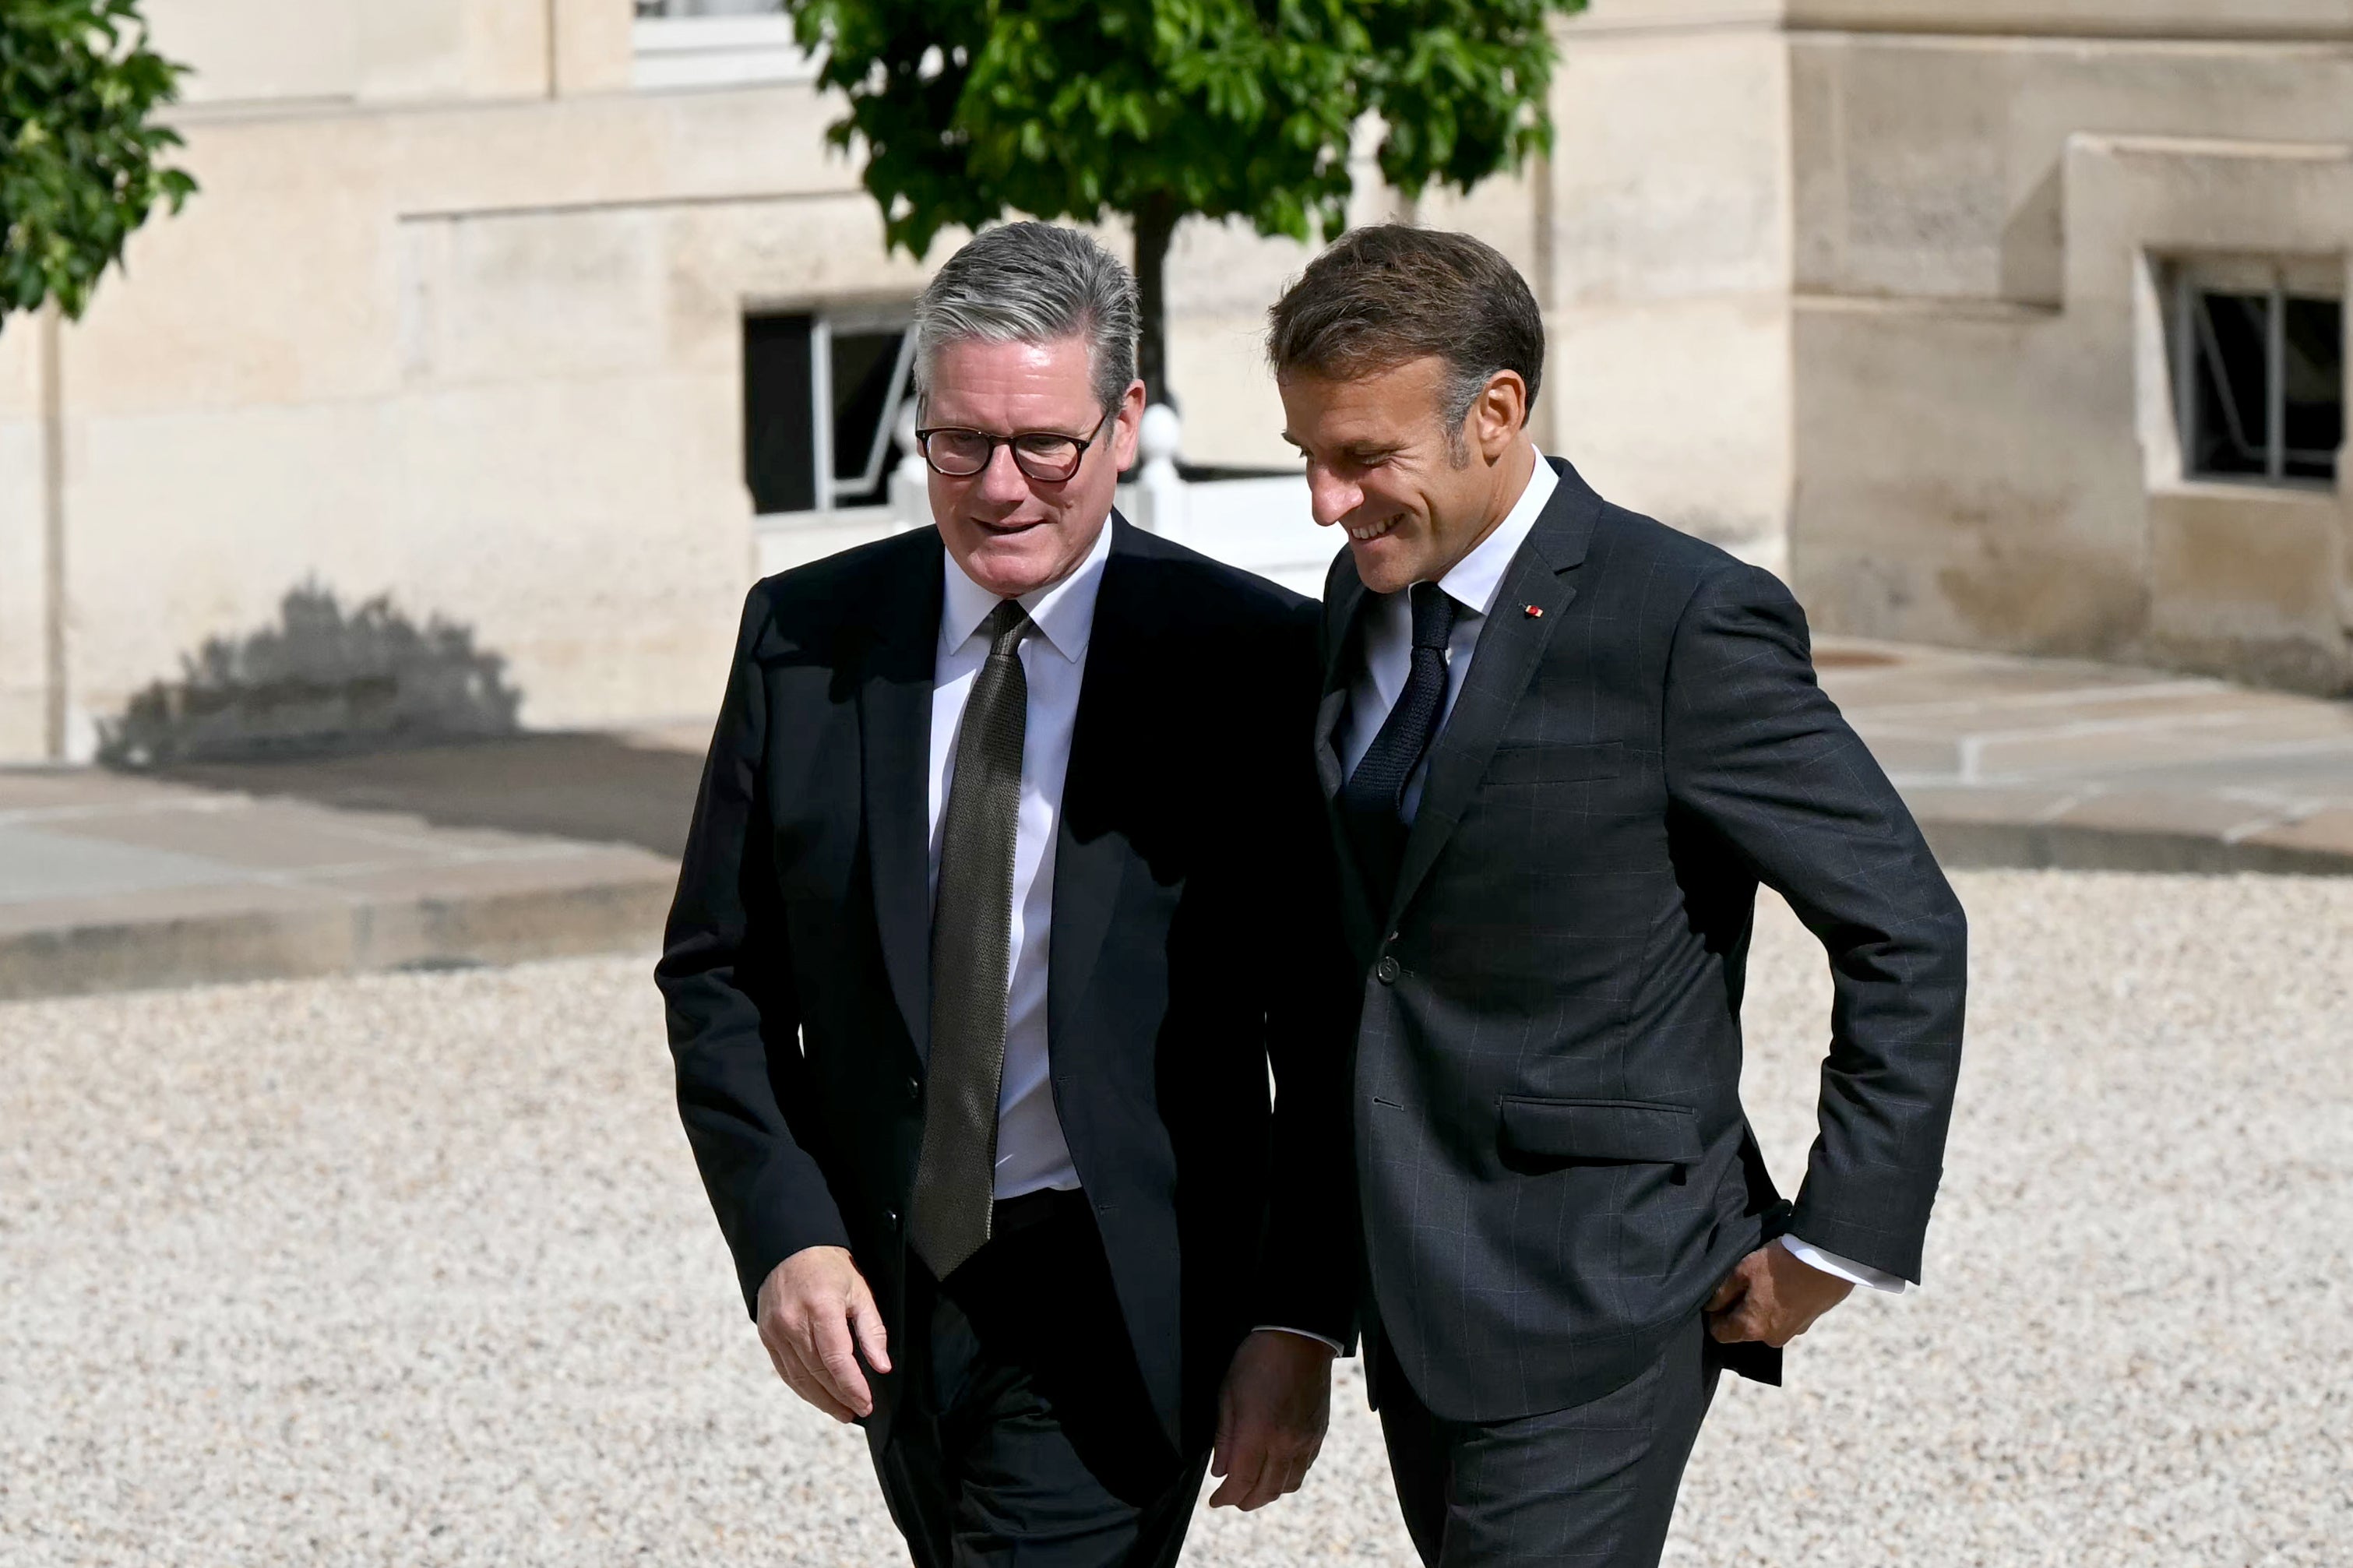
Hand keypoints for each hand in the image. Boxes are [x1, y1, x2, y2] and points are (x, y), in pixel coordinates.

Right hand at [755, 1246, 890, 1421]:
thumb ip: (872, 1330)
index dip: (852, 1387)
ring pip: (799, 1378)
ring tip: (841, 1412)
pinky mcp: (766, 1336)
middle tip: (858, 1411)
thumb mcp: (860, 1290)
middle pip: (818, 1373)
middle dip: (840, 1398)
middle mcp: (793, 1321)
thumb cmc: (829, 1267)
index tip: (867, 1403)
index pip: (837, 1360)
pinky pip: (785, 1371)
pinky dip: (802, 1388)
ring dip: (821, 1400)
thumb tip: (882, 1366)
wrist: (789, 1247)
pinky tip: (818, 1397)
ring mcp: (775, 1330)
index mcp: (821, 1307)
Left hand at [1208, 1330, 1334, 1509]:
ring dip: (1268, 1494)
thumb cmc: (1257, 1360)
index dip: (1225, 1497)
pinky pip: (1305, 1468)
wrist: (1298, 1338)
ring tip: (1253, 1489)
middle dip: (1245, 1501)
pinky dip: (1288, 1478)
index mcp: (1258, 1432)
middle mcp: (1285, 1442)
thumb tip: (1220, 1471)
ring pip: (1288, 1485)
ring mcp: (1306, 1440)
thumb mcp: (1228, 1394)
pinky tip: (1276, 1470)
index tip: (1214, 1500)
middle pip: (1266, 1491)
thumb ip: (1224, 1438)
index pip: (1241, 1481)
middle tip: (1231, 1499)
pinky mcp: (1318, 1434)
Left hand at [1705, 1242, 1853, 1347]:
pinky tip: (1783, 1284)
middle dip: (1738, 1310)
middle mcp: (1772, 1337)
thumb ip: (1722, 1292)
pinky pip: (1784, 1317)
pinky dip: (1779, 1305)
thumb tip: (1710, 1307)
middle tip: (1742, 1282)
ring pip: (1765, 1322)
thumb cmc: (1782, 1264)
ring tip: (1765, 1281)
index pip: (1720, 1333)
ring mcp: (1793, 1332)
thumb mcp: (1743, 1270)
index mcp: (1752, 1328)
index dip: (1713, 1315)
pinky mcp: (1808, 1322)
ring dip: (1761, 1306)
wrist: (1829, 1259)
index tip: (1716, 1297)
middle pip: (1744, 1329)